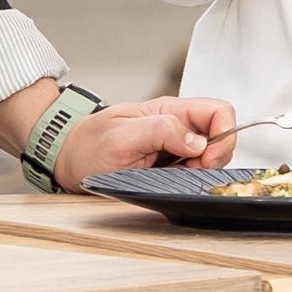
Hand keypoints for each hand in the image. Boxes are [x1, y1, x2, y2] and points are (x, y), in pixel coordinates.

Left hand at [49, 94, 240, 189]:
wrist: (68, 159)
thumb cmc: (87, 145)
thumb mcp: (121, 137)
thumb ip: (160, 131)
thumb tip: (198, 141)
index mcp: (170, 110)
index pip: (219, 111)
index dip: (223, 135)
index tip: (204, 158)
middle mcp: (177, 126)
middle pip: (220, 138)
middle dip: (211, 159)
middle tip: (182, 172)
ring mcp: (174, 146)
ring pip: (209, 159)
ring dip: (197, 173)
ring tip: (166, 176)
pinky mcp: (169, 166)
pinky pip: (193, 173)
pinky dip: (186, 181)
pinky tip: (164, 181)